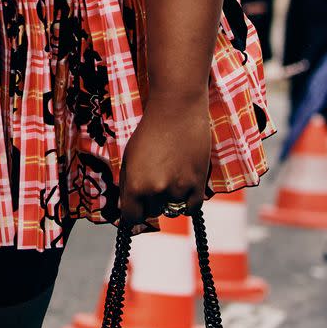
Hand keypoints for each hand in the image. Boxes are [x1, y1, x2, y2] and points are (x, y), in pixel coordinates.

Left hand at [118, 92, 211, 223]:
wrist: (176, 109)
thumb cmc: (149, 131)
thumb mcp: (129, 158)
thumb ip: (128, 186)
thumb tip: (129, 210)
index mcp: (134, 184)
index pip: (132, 218)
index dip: (134, 213)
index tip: (137, 208)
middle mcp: (155, 190)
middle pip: (153, 212)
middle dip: (152, 201)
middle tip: (157, 178)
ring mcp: (178, 188)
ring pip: (172, 210)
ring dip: (171, 200)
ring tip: (171, 176)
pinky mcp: (198, 183)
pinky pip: (192, 208)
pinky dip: (188, 203)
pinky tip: (184, 188)